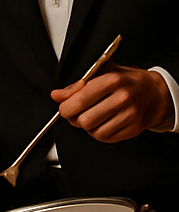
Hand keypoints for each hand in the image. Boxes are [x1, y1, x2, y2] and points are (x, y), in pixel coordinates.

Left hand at [52, 63, 173, 140]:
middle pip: (84, 120)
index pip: (80, 100)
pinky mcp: (133, 129)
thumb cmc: (124, 81)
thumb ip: (77, 85)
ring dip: (86, 126)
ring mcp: (130, 116)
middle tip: (75, 112)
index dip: (66, 107)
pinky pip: (105, 138)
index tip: (64, 106)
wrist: (154, 93)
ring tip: (90, 116)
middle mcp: (122, 98)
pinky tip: (101, 122)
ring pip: (94, 131)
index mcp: (112, 81)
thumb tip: (56, 95)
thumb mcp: (101, 73)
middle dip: (74, 118)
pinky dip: (98, 132)